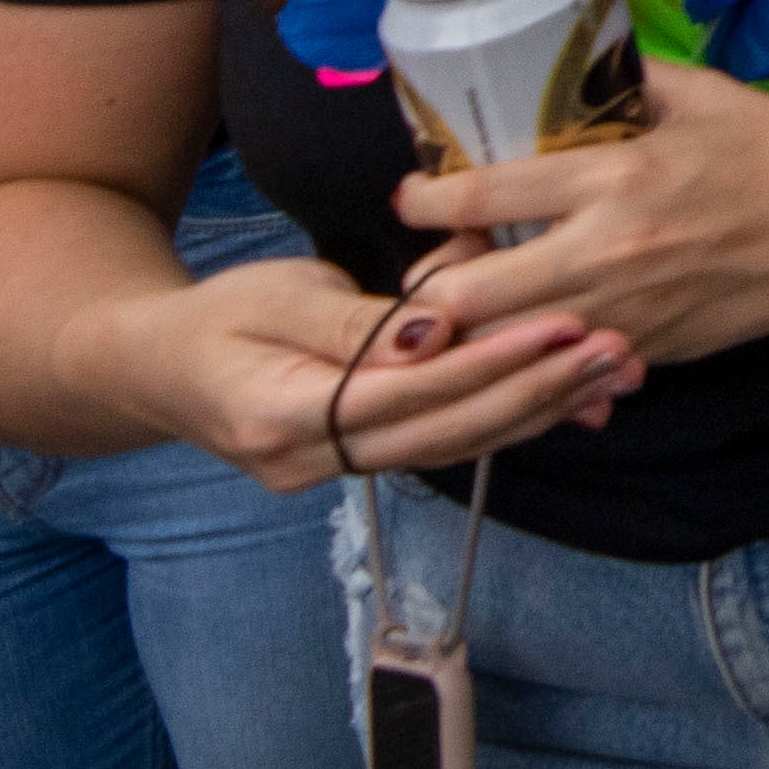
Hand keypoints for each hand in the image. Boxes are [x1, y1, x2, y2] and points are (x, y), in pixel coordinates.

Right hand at [144, 247, 625, 494]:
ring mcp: (333, 472)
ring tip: (612, 370)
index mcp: (281, 416)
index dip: (491, 362)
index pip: (408, 394)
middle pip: (444, 433)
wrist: (155, 370)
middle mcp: (310, 461)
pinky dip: (508, 418)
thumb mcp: (273, 295)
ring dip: (538, 408)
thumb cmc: (214, 315)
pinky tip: (569, 396)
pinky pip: (444, 443)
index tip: (565, 325)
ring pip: (454, 447)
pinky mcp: (359, 462)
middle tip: (614, 349)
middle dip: (536, 391)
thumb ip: (353, 319)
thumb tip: (433, 330)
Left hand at [376, 56, 768, 371]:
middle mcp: (611, 254)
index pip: (483, 197)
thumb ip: (623, 84)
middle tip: (439, 264)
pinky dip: (544, 350)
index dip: (425, 198)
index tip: (412, 194)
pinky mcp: (653, 351)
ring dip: (481, 326)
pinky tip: (549, 326)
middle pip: (465, 297)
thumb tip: (560, 61)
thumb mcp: (700, 95)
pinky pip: (568, 363)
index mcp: (618, 179)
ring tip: (481, 300)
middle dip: (430, 287)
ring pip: (505, 344)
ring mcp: (629, 314)